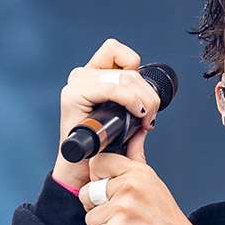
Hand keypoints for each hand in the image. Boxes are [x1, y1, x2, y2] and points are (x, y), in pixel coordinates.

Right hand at [52, 38, 162, 190]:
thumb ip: (134, 103)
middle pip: (128, 69)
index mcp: (93, 75)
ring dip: (144, 100)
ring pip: (124, 78)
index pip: (117, 51)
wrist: (85, 173)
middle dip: (148, 94)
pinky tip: (136, 116)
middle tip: (150, 118)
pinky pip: (112, 88)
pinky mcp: (73, 96)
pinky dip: (130, 100)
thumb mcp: (125, 121)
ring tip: (144, 121)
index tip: (141, 98)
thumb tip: (150, 98)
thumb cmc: (104, 151)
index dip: (136, 68)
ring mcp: (76, 84)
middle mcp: (82, 76)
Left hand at [79, 151, 201, 224]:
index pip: (98, 163)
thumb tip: (136, 133)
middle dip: (99, 208)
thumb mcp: (154, 184)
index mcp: (137, 173)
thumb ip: (136, 159)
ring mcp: (121, 209)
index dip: (99, 180)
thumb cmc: (166, 222)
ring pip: (90, 218)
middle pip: (87, 193)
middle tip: (123, 215)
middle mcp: (129, 187)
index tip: (111, 191)